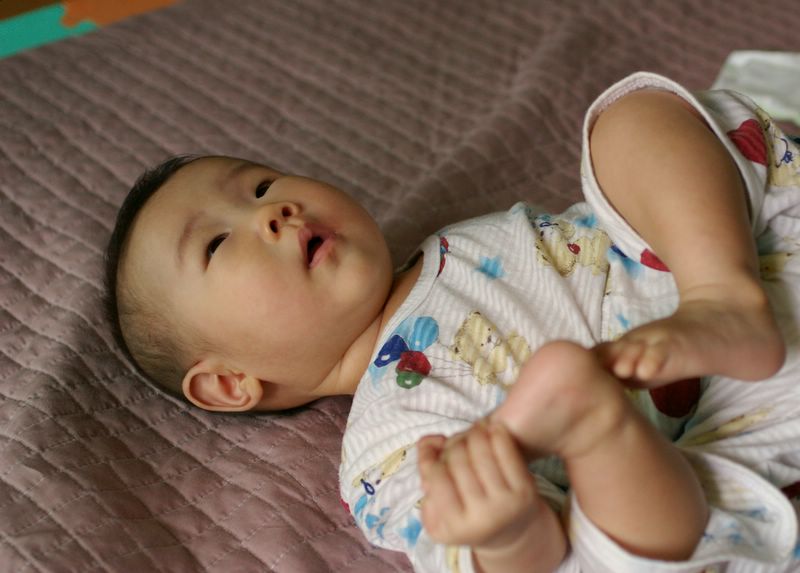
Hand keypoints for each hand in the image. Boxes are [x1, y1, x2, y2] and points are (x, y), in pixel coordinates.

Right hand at [417, 421, 540, 550]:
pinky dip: (497, 435)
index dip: (431, 459)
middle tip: (458, 440)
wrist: (512, 534)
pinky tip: (492, 428)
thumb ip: (426, 473)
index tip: (436, 452)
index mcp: (456, 526)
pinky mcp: (525, 491)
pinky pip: (507, 452)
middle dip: (454, 445)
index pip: (437, 477)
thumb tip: (431, 440)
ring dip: (475, 434)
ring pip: (481, 452)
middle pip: (458, 461)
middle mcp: (482, 517)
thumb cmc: (467, 517)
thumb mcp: (438, 511)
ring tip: (474, 429)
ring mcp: (505, 504)